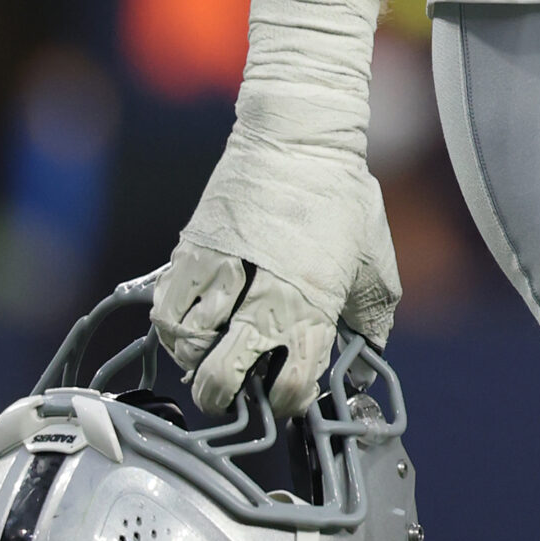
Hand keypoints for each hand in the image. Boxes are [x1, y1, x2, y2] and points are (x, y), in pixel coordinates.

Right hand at [152, 138, 398, 417]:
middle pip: (222, 377)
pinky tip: (188, 324)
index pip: (291, 384)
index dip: (287, 402)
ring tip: (206, 355)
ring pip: (186, 346)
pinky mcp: (193, 251)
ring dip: (193, 360)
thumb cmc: (342, 195)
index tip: (286, 396)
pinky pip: (165, 307)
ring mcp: (222, 274)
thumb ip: (371, 314)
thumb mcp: (373, 258)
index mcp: (312, 304)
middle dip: (222, 396)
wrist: (298, 138)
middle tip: (229, 391)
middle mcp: (262, 297)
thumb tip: (368, 353)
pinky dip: (171, 327)